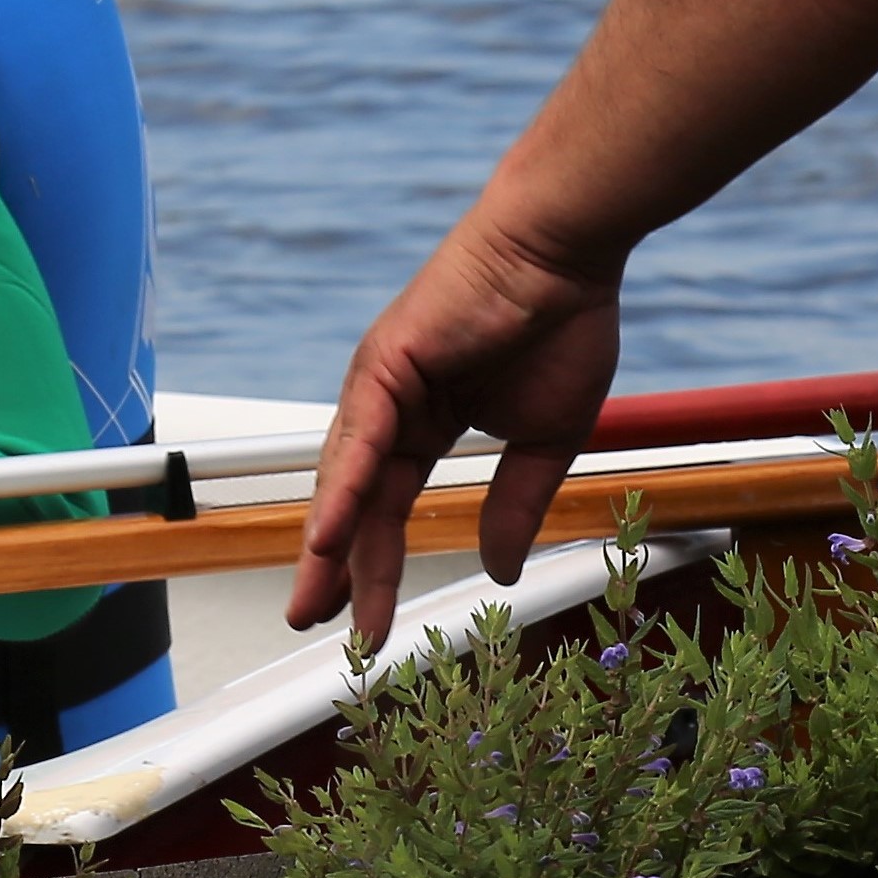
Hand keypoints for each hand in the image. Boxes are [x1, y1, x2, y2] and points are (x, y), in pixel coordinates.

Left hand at [284, 206, 625, 652]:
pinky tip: (328, 537)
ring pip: (347, 477)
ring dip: (327, 543)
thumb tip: (496, 570)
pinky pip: (361, 437)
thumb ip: (514, 505)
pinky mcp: (387, 360)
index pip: (389, 507)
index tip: (368, 625)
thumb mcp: (543, 441)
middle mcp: (391, 405)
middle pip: (353, 501)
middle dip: (334, 568)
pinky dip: (343, 488)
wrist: (565, 252)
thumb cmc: (561, 324)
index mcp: (425, 421)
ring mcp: (382, 382)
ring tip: (311, 603)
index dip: (377, 567)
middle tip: (314, 626)